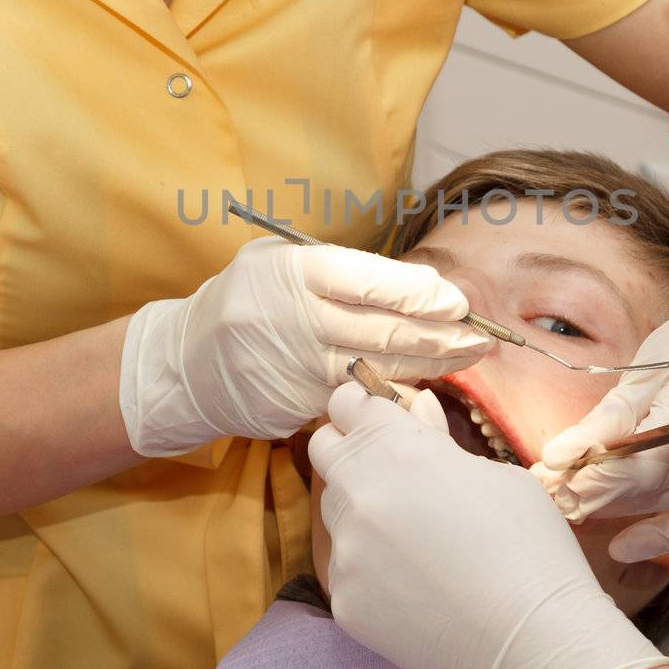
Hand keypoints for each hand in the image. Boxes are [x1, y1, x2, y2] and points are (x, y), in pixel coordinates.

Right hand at [118, 238, 491, 455]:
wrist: (187, 363)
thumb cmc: (247, 299)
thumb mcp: (280, 262)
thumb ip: (343, 269)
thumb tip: (418, 284)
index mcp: (295, 273)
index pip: (373, 283)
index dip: (421, 293)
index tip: (456, 300)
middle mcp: (298, 321)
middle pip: (386, 330)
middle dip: (442, 333)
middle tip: (481, 333)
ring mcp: (300, 369)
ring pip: (381, 368)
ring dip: (432, 364)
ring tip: (469, 354)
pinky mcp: (300, 406)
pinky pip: (360, 397)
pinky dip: (396, 390)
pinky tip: (425, 383)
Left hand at [309, 383, 668, 668]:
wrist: (533, 640)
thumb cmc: (530, 547)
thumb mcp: (497, 476)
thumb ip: (441, 441)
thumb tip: (416, 410)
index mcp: (399, 449)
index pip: (348, 402)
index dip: (363, 405)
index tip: (377, 414)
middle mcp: (360, 492)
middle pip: (325, 448)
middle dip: (350, 447)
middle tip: (389, 468)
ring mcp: (346, 550)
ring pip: (334, 510)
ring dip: (360, 508)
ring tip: (413, 534)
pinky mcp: (343, 601)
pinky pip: (347, 568)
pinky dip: (371, 568)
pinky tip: (416, 585)